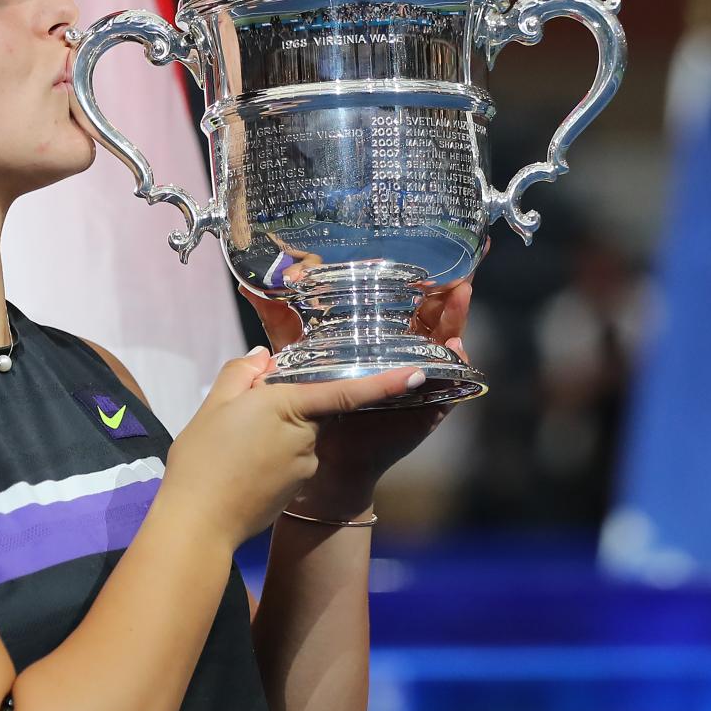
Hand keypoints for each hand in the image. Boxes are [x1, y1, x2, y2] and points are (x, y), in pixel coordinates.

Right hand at [163, 349, 422, 551]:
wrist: (199, 523)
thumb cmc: (202, 460)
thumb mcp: (213, 405)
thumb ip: (241, 373)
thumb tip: (263, 357)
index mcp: (288, 406)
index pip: (345, 391)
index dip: (386, 382)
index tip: (418, 373)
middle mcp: (306, 436)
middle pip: (308, 409)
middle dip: (284, 406)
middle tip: (239, 416)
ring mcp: (304, 465)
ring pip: (298, 436)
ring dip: (274, 435)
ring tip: (231, 448)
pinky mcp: (297, 488)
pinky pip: (291, 461)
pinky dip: (271, 460)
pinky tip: (240, 469)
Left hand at [237, 258, 482, 501]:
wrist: (311, 455)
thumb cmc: (304, 403)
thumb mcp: (293, 353)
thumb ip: (278, 321)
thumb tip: (248, 285)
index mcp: (374, 340)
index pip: (402, 304)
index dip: (416, 282)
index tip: (429, 254)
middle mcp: (399, 356)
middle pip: (429, 319)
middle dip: (446, 294)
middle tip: (458, 269)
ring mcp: (416, 381)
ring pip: (444, 344)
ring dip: (456, 318)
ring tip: (462, 293)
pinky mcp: (424, 408)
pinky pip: (449, 385)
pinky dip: (456, 365)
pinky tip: (456, 345)